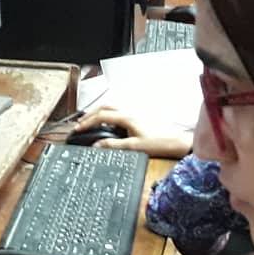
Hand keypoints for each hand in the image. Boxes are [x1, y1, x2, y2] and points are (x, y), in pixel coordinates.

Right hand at [72, 107, 192, 158]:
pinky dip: (107, 114)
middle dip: (89, 115)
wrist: (176, 142)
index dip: (87, 122)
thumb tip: (96, 145)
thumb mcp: (133, 147)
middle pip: (104, 107)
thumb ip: (113, 145)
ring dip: (98, 112)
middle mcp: (129, 111)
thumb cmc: (158, 143)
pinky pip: (118, 111)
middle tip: (80, 124)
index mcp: (126, 117)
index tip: (77, 130)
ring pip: (111, 107)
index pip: (101, 116)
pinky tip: (106, 123)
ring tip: (90, 122)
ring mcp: (134, 112)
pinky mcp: (138, 116)